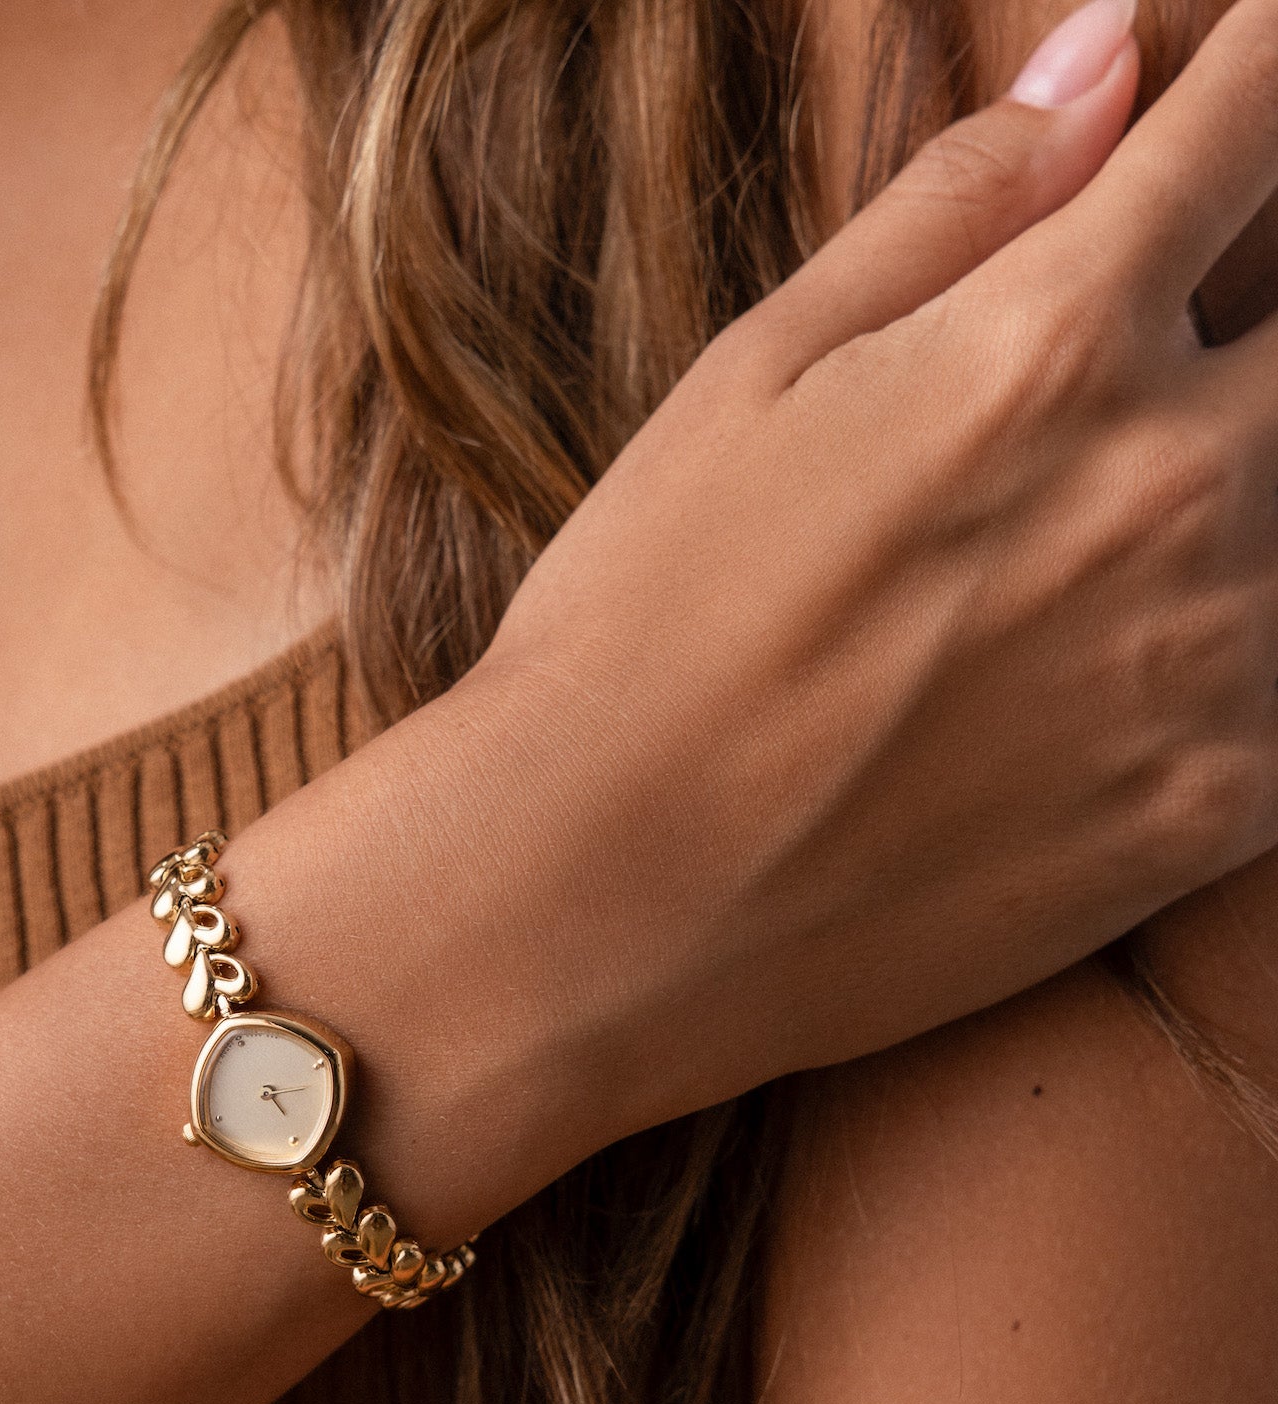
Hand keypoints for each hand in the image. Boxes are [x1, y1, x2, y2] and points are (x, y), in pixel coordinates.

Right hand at [445, 0, 1277, 1150]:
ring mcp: (1220, 663)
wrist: (603, 909)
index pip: (1248, 130)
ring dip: (1246, 462)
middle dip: (1268, 289)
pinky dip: (1251, 630)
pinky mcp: (1218, 810)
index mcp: (1048, 348)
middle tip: (1153, 346)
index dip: (1256, 76)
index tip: (1247, 76)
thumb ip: (945, 213)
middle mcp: (1175, 488)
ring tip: (1100, 512)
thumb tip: (1101, 61)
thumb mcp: (748, 388)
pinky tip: (1127, 649)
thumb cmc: (634, 638)